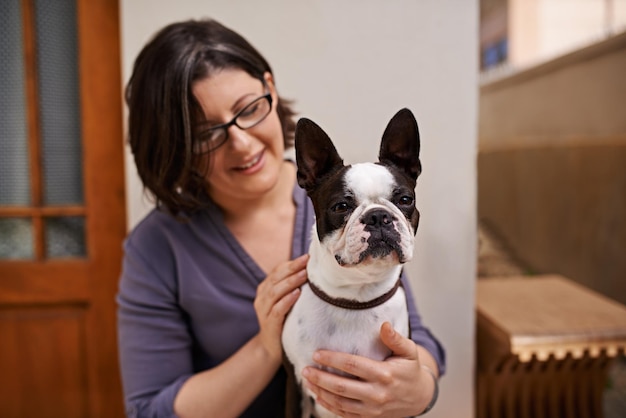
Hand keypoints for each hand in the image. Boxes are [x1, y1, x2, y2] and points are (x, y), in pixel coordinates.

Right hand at [253, 254, 307, 361]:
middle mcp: (262, 297)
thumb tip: (313, 269)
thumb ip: (293, 286)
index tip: (308, 257)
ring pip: (275, 291)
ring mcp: (264, 311)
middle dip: (292, 268)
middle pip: (276, 278)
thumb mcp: (286, 300)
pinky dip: (287, 300)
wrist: (270, 348)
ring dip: (290, 282)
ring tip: (304, 274)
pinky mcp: (269, 324)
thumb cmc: (283, 320)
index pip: (277, 271)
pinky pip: (277, 309)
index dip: (292, 263)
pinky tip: (297, 294)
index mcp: (265, 288)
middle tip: (307, 260)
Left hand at [301, 322, 435, 417]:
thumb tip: (384, 324)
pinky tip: (318, 395)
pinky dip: (329, 405)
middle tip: (305, 369)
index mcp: (385, 374)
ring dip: (321, 392)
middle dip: (320, 378)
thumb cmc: (410, 370)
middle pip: (342, 387)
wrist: (419, 397)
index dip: (332, 359)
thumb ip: (396, 338)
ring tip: (307, 380)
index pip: (353, 365)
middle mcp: (377, 394)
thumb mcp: (409, 351)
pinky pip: (345, 414)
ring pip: (340, 402)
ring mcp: (372, 409)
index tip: (317, 354)